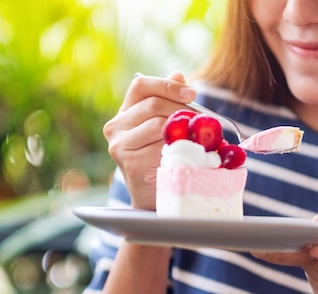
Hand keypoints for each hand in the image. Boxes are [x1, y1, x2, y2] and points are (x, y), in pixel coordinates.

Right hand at [103, 72, 196, 208]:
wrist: (153, 195)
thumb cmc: (161, 157)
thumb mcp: (165, 127)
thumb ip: (170, 101)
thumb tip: (178, 74)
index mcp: (125, 112)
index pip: (141, 86)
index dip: (168, 85)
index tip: (192, 93)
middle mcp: (116, 126)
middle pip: (154, 105)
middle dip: (181, 110)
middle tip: (201, 122)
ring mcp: (120, 145)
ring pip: (159, 126)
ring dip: (182, 132)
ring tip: (194, 141)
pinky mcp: (130, 163)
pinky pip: (161, 148)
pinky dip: (177, 150)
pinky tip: (183, 155)